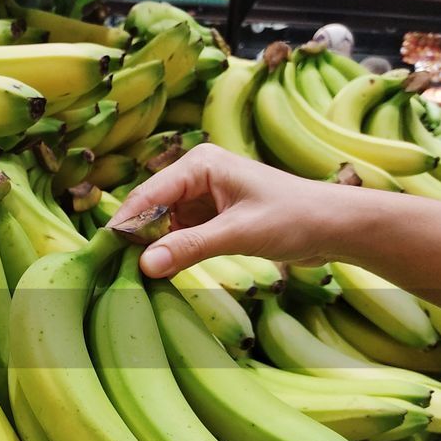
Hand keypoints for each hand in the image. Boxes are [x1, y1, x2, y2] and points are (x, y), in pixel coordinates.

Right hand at [107, 144, 349, 277]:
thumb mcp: (239, 234)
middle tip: (118, 271)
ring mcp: (203, 197)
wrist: (335, 226)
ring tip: (137, 276)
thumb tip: (144, 265)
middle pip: (150, 209)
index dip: (126, 225)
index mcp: (200, 164)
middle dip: (137, 238)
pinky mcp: (211, 217)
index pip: (148, 195)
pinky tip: (163, 272)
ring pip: (162, 225)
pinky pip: (179, 234)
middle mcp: (196, 175)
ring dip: (153, 248)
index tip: (105, 255)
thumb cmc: (295, 218)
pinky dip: (170, 252)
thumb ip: (190, 248)